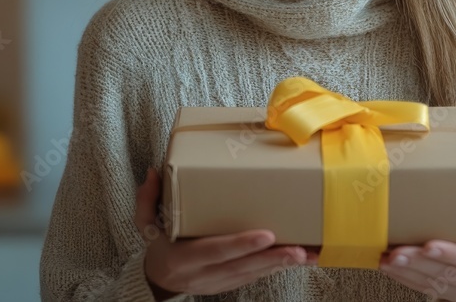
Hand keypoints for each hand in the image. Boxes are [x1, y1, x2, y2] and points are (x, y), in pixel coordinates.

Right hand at [135, 167, 318, 296]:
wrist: (159, 280)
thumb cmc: (159, 244)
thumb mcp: (146, 223)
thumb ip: (148, 199)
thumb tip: (153, 171)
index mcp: (183, 258)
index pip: (214, 251)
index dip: (241, 244)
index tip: (266, 235)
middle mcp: (203, 274)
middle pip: (243, 267)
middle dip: (273, 258)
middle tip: (299, 249)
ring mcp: (219, 283)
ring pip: (255, 274)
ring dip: (283, 264)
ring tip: (309, 254)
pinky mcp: (232, 284)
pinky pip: (258, 276)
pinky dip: (279, 267)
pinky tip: (300, 258)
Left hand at [378, 202, 455, 301]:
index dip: (451, 254)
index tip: (429, 244)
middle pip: (446, 274)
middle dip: (419, 263)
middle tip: (397, 250)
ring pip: (431, 284)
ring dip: (406, 272)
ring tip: (386, 258)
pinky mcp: (448, 297)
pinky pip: (423, 290)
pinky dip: (405, 279)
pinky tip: (388, 267)